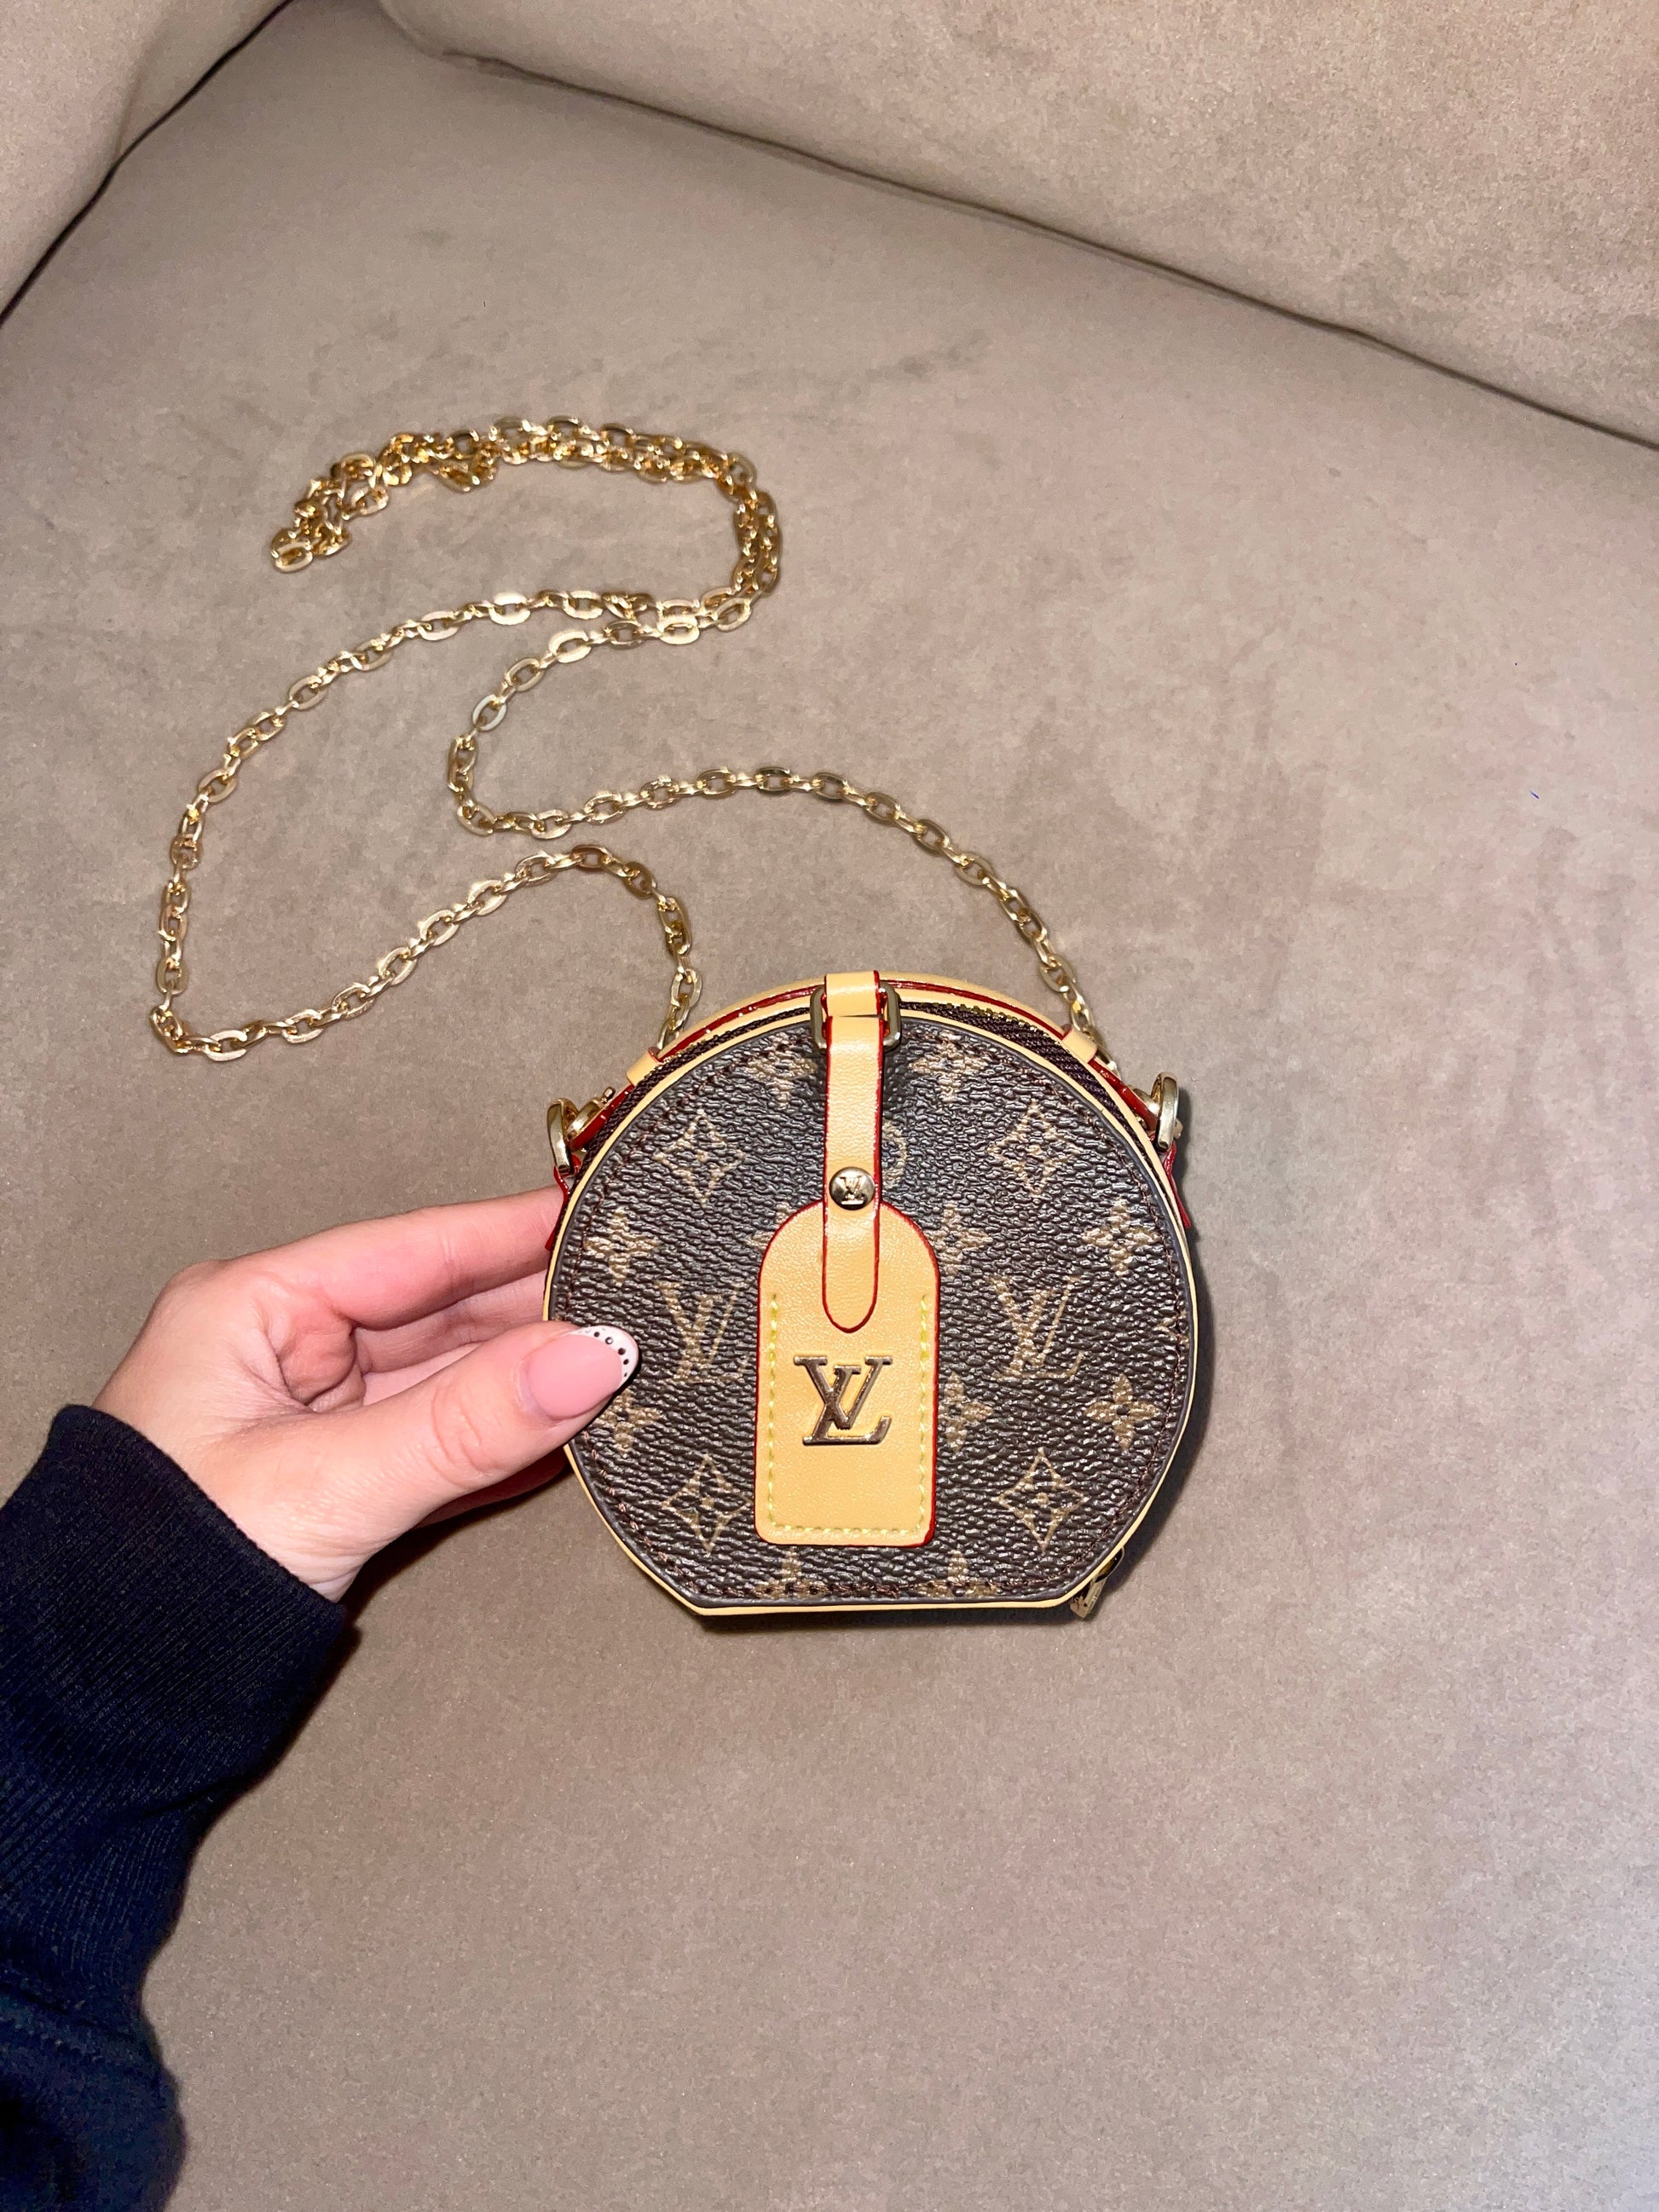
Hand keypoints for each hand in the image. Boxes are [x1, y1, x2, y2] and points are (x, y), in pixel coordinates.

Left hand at [94, 1187, 636, 1599]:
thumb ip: (467, 1422)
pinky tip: (576, 1430)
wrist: (108, 1701)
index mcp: (254, 1308)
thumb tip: (592, 1357)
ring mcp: (319, 1416)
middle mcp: (289, 1349)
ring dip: (537, 1380)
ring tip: (630, 1363)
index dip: (513, 1232)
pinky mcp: (346, 1481)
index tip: (608, 1217)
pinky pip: (446, 1443)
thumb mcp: (329, 1483)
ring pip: (453, 1380)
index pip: (415, 1249)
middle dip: (542, 1311)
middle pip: (443, 1311)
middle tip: (645, 1302)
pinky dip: (509, 1441)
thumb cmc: (166, 1572)